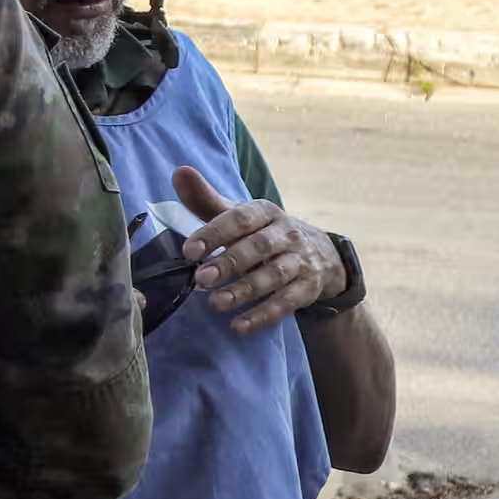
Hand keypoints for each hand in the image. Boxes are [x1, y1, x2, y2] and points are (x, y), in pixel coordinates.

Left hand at [173, 165, 342, 334]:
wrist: (320, 255)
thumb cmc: (263, 233)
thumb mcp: (240, 215)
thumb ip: (207, 199)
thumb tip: (179, 172)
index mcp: (266, 211)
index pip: (240, 218)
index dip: (215, 232)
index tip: (188, 250)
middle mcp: (287, 233)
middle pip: (259, 247)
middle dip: (229, 263)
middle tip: (200, 279)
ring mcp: (301, 261)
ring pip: (274, 276)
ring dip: (244, 290)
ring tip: (215, 303)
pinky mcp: (308, 287)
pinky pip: (287, 303)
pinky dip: (263, 315)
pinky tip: (238, 326)